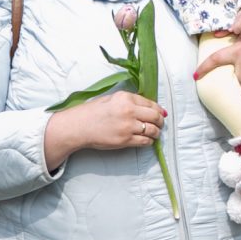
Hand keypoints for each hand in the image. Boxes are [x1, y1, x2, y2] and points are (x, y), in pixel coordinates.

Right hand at [45, 90, 166, 167]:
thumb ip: (129, 101)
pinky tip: (147, 140)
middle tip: (160, 124)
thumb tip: (148, 107)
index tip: (161, 114)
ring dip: (156, 132)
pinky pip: (145, 141)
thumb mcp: (111, 99)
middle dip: (160, 121)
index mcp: (125, 97)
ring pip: (153, 130)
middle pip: (155, 116)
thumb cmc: (92, 112)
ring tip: (154, 133)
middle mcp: (129, 110)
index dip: (158, 110)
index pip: (150, 103)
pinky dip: (149, 141)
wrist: (79, 126)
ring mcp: (128, 126)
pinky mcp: (125, 140)